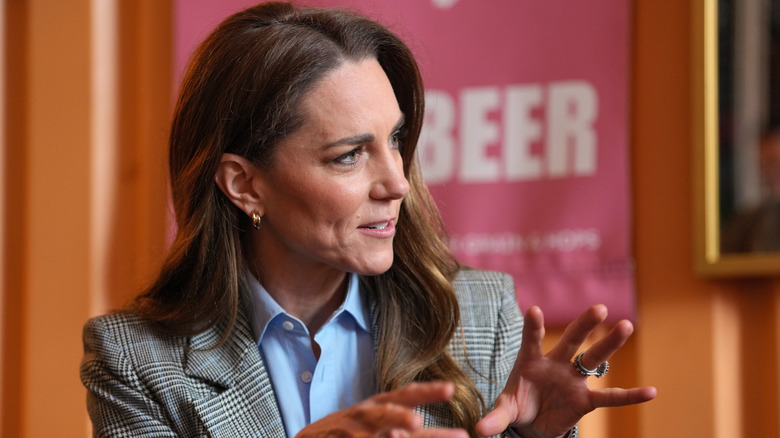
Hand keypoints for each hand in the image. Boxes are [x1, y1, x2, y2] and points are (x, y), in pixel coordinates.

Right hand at [296, 381, 468, 437]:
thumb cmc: (349, 431)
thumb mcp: (376, 419)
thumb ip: (403, 425)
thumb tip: (438, 430)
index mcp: (378, 405)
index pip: (405, 395)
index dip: (427, 392)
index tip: (451, 389)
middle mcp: (365, 417)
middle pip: (385, 413)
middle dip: (401, 417)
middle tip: (417, 421)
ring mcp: (351, 433)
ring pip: (372, 434)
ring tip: (401, 433)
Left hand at [476, 305, 656, 437]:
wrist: (532, 424)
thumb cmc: (517, 407)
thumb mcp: (504, 411)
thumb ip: (495, 418)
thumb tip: (479, 430)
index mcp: (530, 361)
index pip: (531, 340)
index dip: (533, 327)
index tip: (535, 310)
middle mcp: (556, 364)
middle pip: (571, 340)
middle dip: (584, 325)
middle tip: (599, 308)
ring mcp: (573, 380)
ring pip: (593, 359)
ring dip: (609, 344)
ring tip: (626, 326)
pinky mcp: (586, 400)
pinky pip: (610, 397)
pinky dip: (630, 396)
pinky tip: (651, 391)